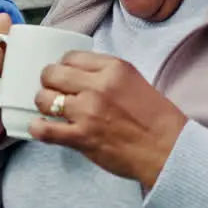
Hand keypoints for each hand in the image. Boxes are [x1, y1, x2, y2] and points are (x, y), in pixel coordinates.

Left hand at [30, 51, 188, 187]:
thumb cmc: (157, 119)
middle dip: (48, 81)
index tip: (64, 74)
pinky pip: (44, 130)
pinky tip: (40, 127)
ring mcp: (87, 112)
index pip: (71, 57)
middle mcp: (97, 86)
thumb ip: (108, 75)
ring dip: (43, 104)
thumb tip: (80, 76)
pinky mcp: (81, 137)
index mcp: (114, 69)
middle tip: (53, 91)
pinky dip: (37, 128)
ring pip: (44, 99)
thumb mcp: (135, 82)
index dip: (63, 66)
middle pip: (52, 74)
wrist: (169, 151)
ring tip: (50, 110)